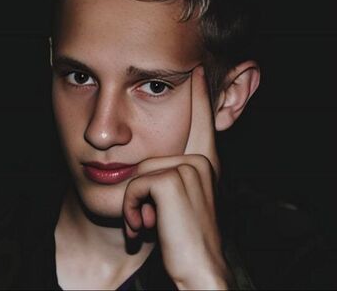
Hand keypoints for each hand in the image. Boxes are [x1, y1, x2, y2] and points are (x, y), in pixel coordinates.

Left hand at [123, 66, 232, 289]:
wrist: (199, 270)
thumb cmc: (183, 236)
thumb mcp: (180, 201)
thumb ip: (174, 175)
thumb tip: (149, 164)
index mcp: (205, 162)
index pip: (201, 119)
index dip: (198, 94)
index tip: (196, 68)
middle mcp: (202, 160)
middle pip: (149, 155)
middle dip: (139, 192)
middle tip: (149, 219)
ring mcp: (190, 168)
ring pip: (140, 171)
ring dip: (135, 203)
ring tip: (148, 223)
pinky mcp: (173, 180)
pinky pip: (135, 185)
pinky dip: (132, 209)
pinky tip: (146, 225)